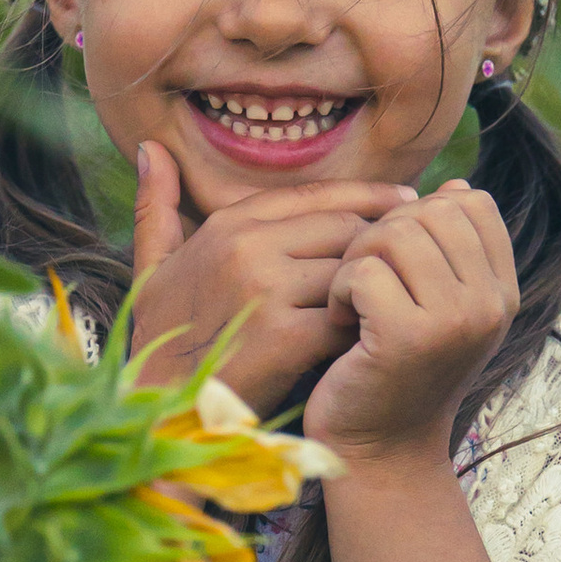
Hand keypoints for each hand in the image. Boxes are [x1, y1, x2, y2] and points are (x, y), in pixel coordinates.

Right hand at [125, 138, 419, 411]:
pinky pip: (350, 316)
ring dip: (376, 285)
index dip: (366, 196)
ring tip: (398, 297)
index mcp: (227, 225)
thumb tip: (151, 147)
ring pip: (353, 269)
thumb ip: (157, 208)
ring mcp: (268, 290)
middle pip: (345, 227)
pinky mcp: (287, 337)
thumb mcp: (151, 269)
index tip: (404, 203)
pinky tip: (376, 336)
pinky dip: (366, 325)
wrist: (161, 414)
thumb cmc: (161, 344)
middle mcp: (248, 247)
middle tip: (409, 258)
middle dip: (379, 244)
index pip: (316, 194)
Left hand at [303, 183, 518, 464]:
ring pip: (394, 234)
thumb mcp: (437, 306)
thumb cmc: (397, 369)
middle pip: (429, 211)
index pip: (471, 202)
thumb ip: (449, 250)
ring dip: (357, 261)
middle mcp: (490, 304)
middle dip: (382, 235)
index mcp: (502, 291)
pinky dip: (340, 291)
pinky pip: (363, 271)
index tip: (398, 262)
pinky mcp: (409, 338)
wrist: (381, 450)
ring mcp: (455, 321)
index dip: (421, 215)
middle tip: (363, 281)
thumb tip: (455, 186)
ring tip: (352, 302)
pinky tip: (341, 323)